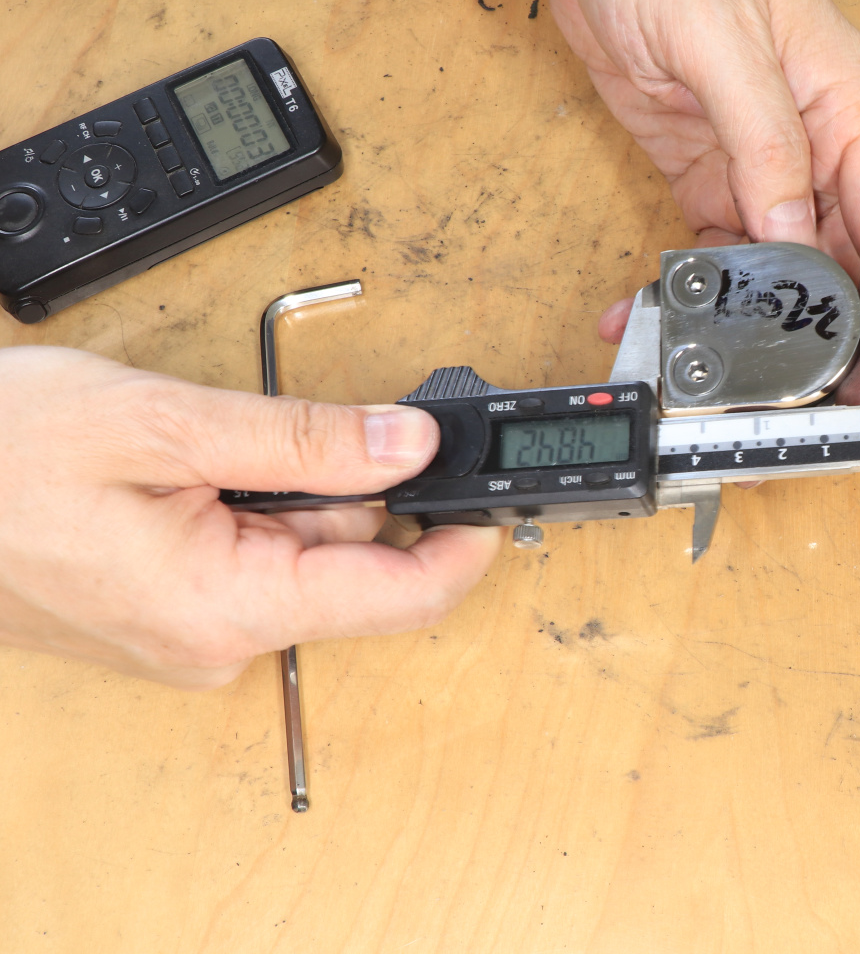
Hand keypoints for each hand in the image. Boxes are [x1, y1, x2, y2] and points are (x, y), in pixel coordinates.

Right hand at [0, 347, 504, 688]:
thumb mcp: (163, 424)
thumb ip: (301, 438)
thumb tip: (411, 445)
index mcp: (228, 607)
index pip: (401, 599)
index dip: (462, 544)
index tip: (492, 493)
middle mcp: (218, 640)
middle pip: (351, 564)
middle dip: (340, 485)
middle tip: (268, 430)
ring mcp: (191, 634)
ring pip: (299, 554)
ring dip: (280, 489)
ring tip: (192, 450)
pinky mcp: (169, 616)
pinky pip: (248, 559)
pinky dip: (242, 507)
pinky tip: (180, 476)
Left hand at [489, 0, 859, 356]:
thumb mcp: (720, 38)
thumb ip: (763, 140)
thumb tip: (792, 233)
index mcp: (853, 104)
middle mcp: (823, 144)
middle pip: (849, 263)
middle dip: (828, 333)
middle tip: (797, 393)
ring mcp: (770, 168)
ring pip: (787, 270)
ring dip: (756, 320)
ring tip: (715, 362)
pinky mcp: (718, 180)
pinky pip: (724, 252)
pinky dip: (702, 290)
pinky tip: (664, 312)